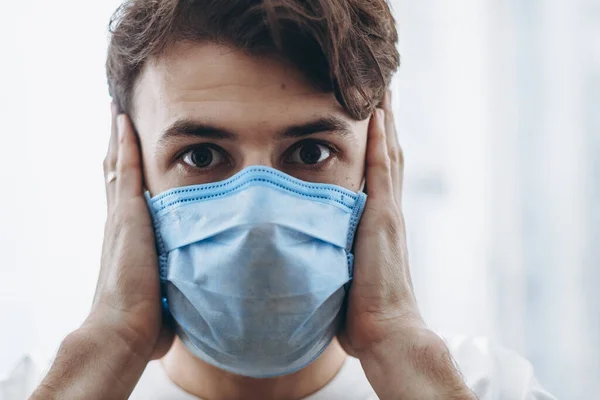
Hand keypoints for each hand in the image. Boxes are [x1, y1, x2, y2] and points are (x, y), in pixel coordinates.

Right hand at [87, 104, 172, 359]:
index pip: (124, 197)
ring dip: (118, 138)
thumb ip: (174, 287)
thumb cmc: (143, 324)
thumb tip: (195, 297)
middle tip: (118, 119)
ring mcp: (120, 217)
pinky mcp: (127, 215)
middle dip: (118, 147)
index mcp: (126, 240)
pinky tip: (123, 120)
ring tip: (117, 111)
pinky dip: (124, 144)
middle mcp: (118, 223)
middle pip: (116, 174)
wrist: (122, 331)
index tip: (128, 153)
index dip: (125, 173)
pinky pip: (126, 169)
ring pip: (117, 165)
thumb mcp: (163, 296)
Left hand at [338, 92, 474, 398]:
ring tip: (381, 90)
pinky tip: (377, 116)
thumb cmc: (362, 315)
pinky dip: (382, 142)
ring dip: (385, 123)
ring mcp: (387, 214)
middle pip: (389, 157)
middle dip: (384, 126)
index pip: (379, 175)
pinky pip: (384, 171)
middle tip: (379, 91)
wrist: (386, 334)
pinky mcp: (383, 219)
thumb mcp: (343, 278)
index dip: (377, 146)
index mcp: (377, 226)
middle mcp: (387, 214)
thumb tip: (306, 255)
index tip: (370, 119)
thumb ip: (332, 258)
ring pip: (389, 156)